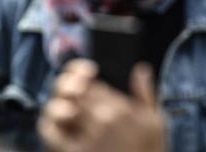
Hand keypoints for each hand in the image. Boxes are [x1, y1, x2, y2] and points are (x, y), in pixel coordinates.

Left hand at [39, 60, 166, 151]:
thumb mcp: (156, 124)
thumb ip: (146, 94)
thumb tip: (141, 69)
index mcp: (123, 108)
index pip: (91, 85)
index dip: (83, 85)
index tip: (83, 94)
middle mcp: (105, 118)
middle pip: (76, 93)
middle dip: (70, 96)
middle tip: (73, 108)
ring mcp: (89, 136)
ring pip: (62, 107)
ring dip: (59, 108)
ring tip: (67, 118)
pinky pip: (51, 131)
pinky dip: (49, 126)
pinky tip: (56, 128)